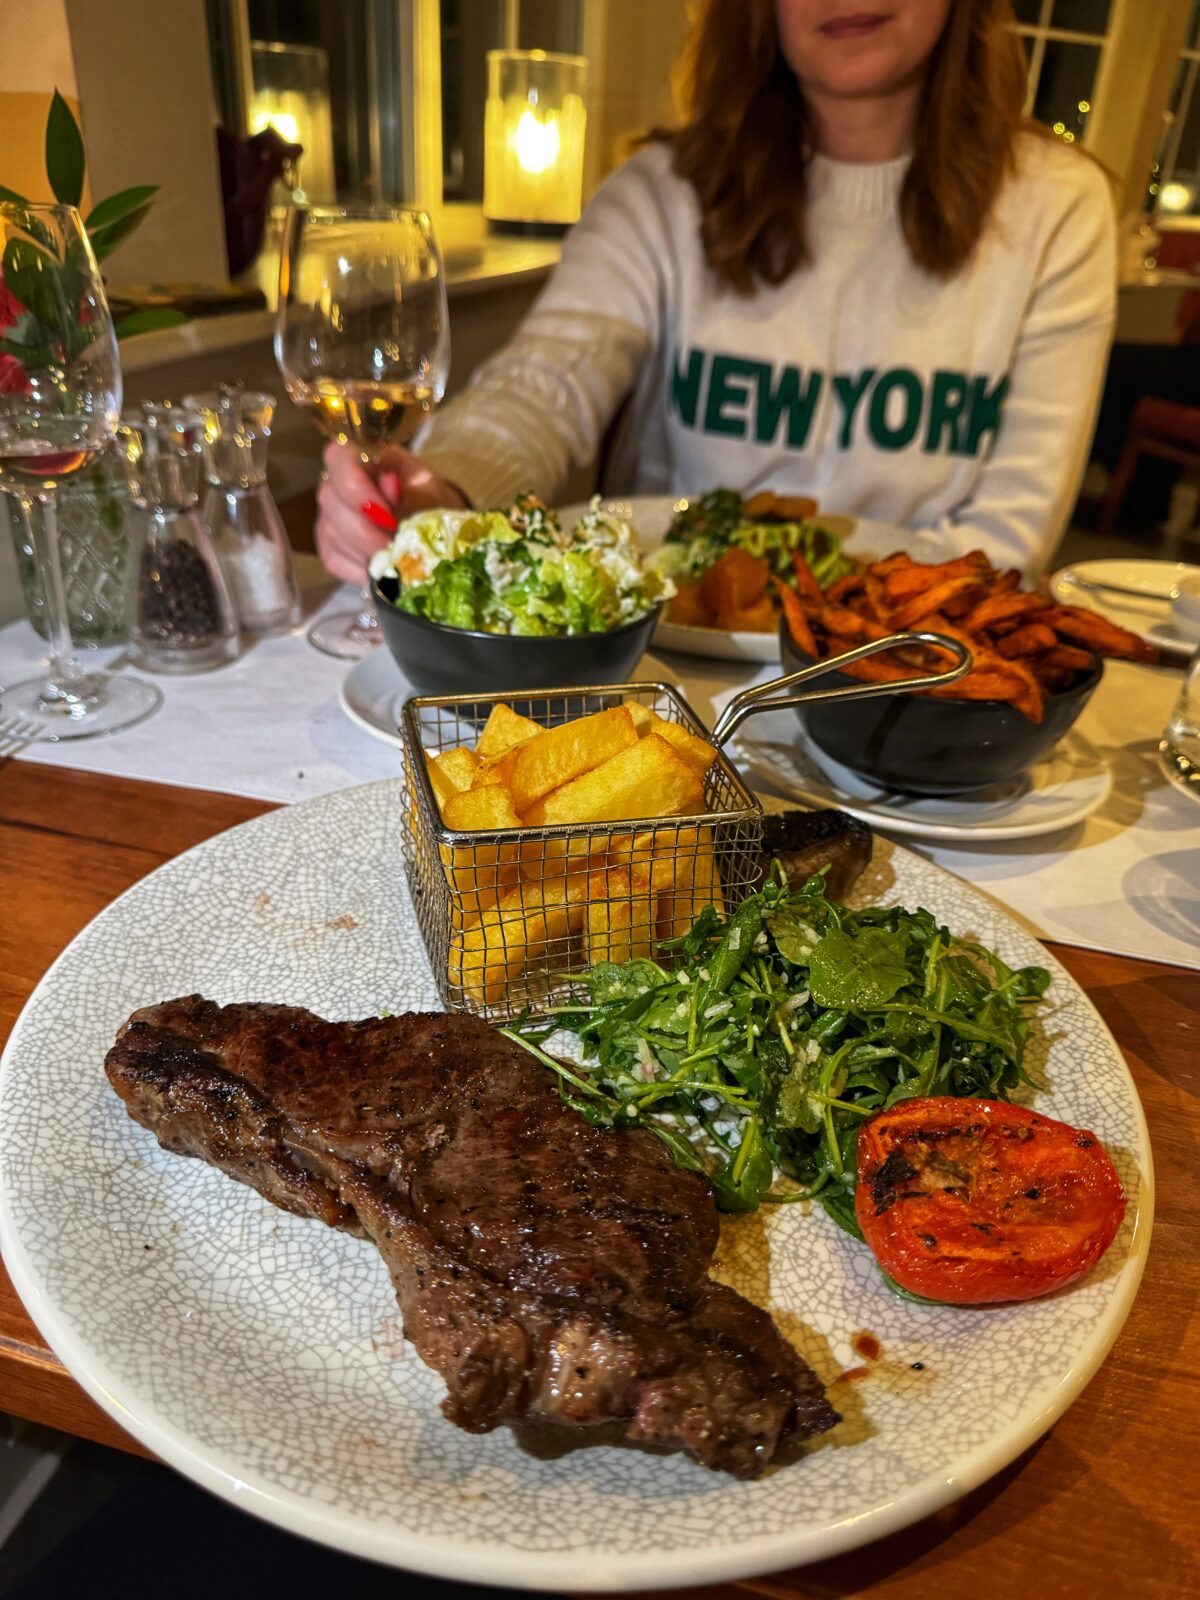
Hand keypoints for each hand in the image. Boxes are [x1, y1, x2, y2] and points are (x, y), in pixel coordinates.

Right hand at [314, 442, 467, 585]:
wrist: (435, 529)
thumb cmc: (430, 502)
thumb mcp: (429, 490)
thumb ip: (408, 487)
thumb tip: (389, 482)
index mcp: (363, 460)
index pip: (338, 457)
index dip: (355, 486)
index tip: (386, 513)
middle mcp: (338, 485)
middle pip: (330, 500)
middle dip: (365, 530)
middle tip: (395, 545)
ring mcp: (330, 517)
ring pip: (331, 534)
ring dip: (365, 552)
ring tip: (395, 559)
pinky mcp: (331, 548)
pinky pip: (334, 559)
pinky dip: (360, 569)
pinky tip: (382, 571)